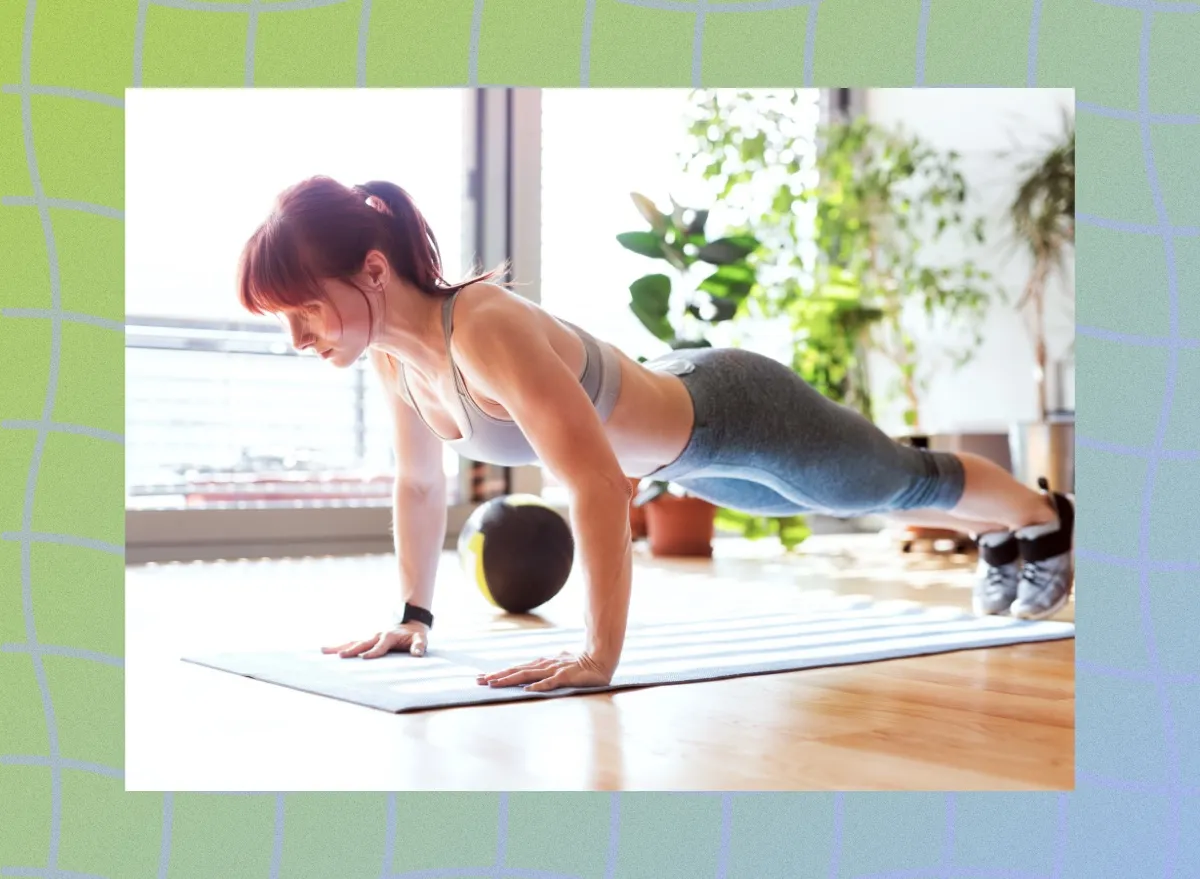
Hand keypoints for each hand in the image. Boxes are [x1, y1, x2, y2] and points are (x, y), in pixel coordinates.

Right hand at [322, 622, 428, 658]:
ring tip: (324, 650)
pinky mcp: (368, 640)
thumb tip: (417, 653)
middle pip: (363, 643)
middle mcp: (378, 635)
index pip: (381, 645)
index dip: (374, 652)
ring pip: (353, 642)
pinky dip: (340, 647)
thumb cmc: (415, 634)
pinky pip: (353, 643)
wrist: (410, 623)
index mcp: (390, 636)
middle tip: (340, 656)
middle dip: (352, 650)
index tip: (364, 658)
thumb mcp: (421, 639)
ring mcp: (371, 637)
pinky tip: (328, 651)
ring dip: (339, 647)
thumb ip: (419, 646)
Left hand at [476, 650, 612, 691]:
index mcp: (541, 664)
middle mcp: (544, 665)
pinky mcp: (565, 677)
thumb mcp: (558, 666)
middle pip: (516, 671)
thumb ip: (545, 670)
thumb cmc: (579, 663)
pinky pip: (550, 683)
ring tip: (494, 684)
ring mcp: (554, 670)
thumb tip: (533, 677)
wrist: (600, 658)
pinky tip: (527, 690)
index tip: (482, 678)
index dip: (499, 673)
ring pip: (527, 675)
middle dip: (497, 676)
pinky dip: (538, 686)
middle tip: (479, 681)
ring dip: (510, 680)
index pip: (516, 669)